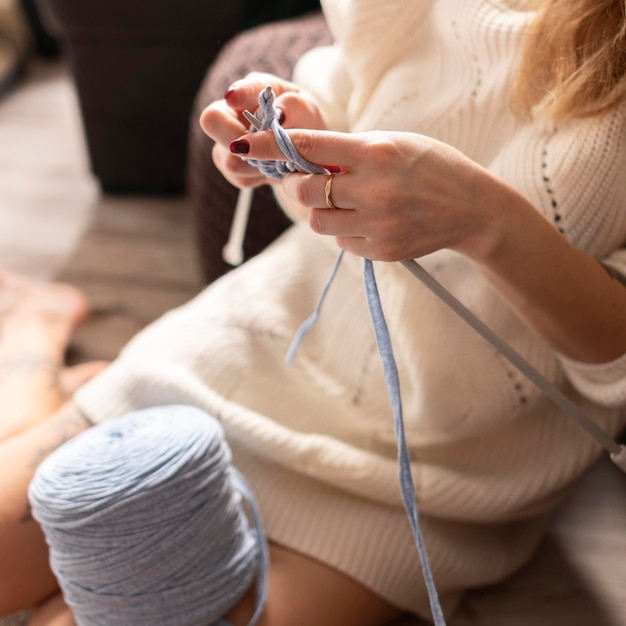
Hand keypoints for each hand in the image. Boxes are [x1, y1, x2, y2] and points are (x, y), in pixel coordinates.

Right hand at [200, 72, 327, 189]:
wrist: (307, 151)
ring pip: (229, 159)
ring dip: (257, 164)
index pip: (234, 92)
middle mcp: (231, 113)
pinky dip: (259, 176)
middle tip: (266, 146)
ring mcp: (227, 141)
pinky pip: (239, 177)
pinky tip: (271, 168)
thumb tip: (280, 113)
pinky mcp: (231, 166)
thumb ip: (294, 106)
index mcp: (250, 91)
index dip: (235, 94)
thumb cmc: (305, 122)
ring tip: (277, 160)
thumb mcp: (306, 109)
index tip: (233, 98)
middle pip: (212, 122)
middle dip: (238, 138)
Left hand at [231, 127, 625, 363]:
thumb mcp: (394, 144)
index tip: (242, 145)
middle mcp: (374, 190)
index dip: (270, 145)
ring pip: (318, 222)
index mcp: (376, 153)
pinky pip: (340, 242)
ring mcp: (378, 225)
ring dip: (322, 210)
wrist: (473, 209)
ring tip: (349, 202)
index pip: (309, 146)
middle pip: (305, 190)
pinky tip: (368, 221)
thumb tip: (303, 161)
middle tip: (311, 179)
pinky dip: (344, 230)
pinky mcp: (381, 252)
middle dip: (300, 184)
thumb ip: (350, 151)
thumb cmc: (432, 167)